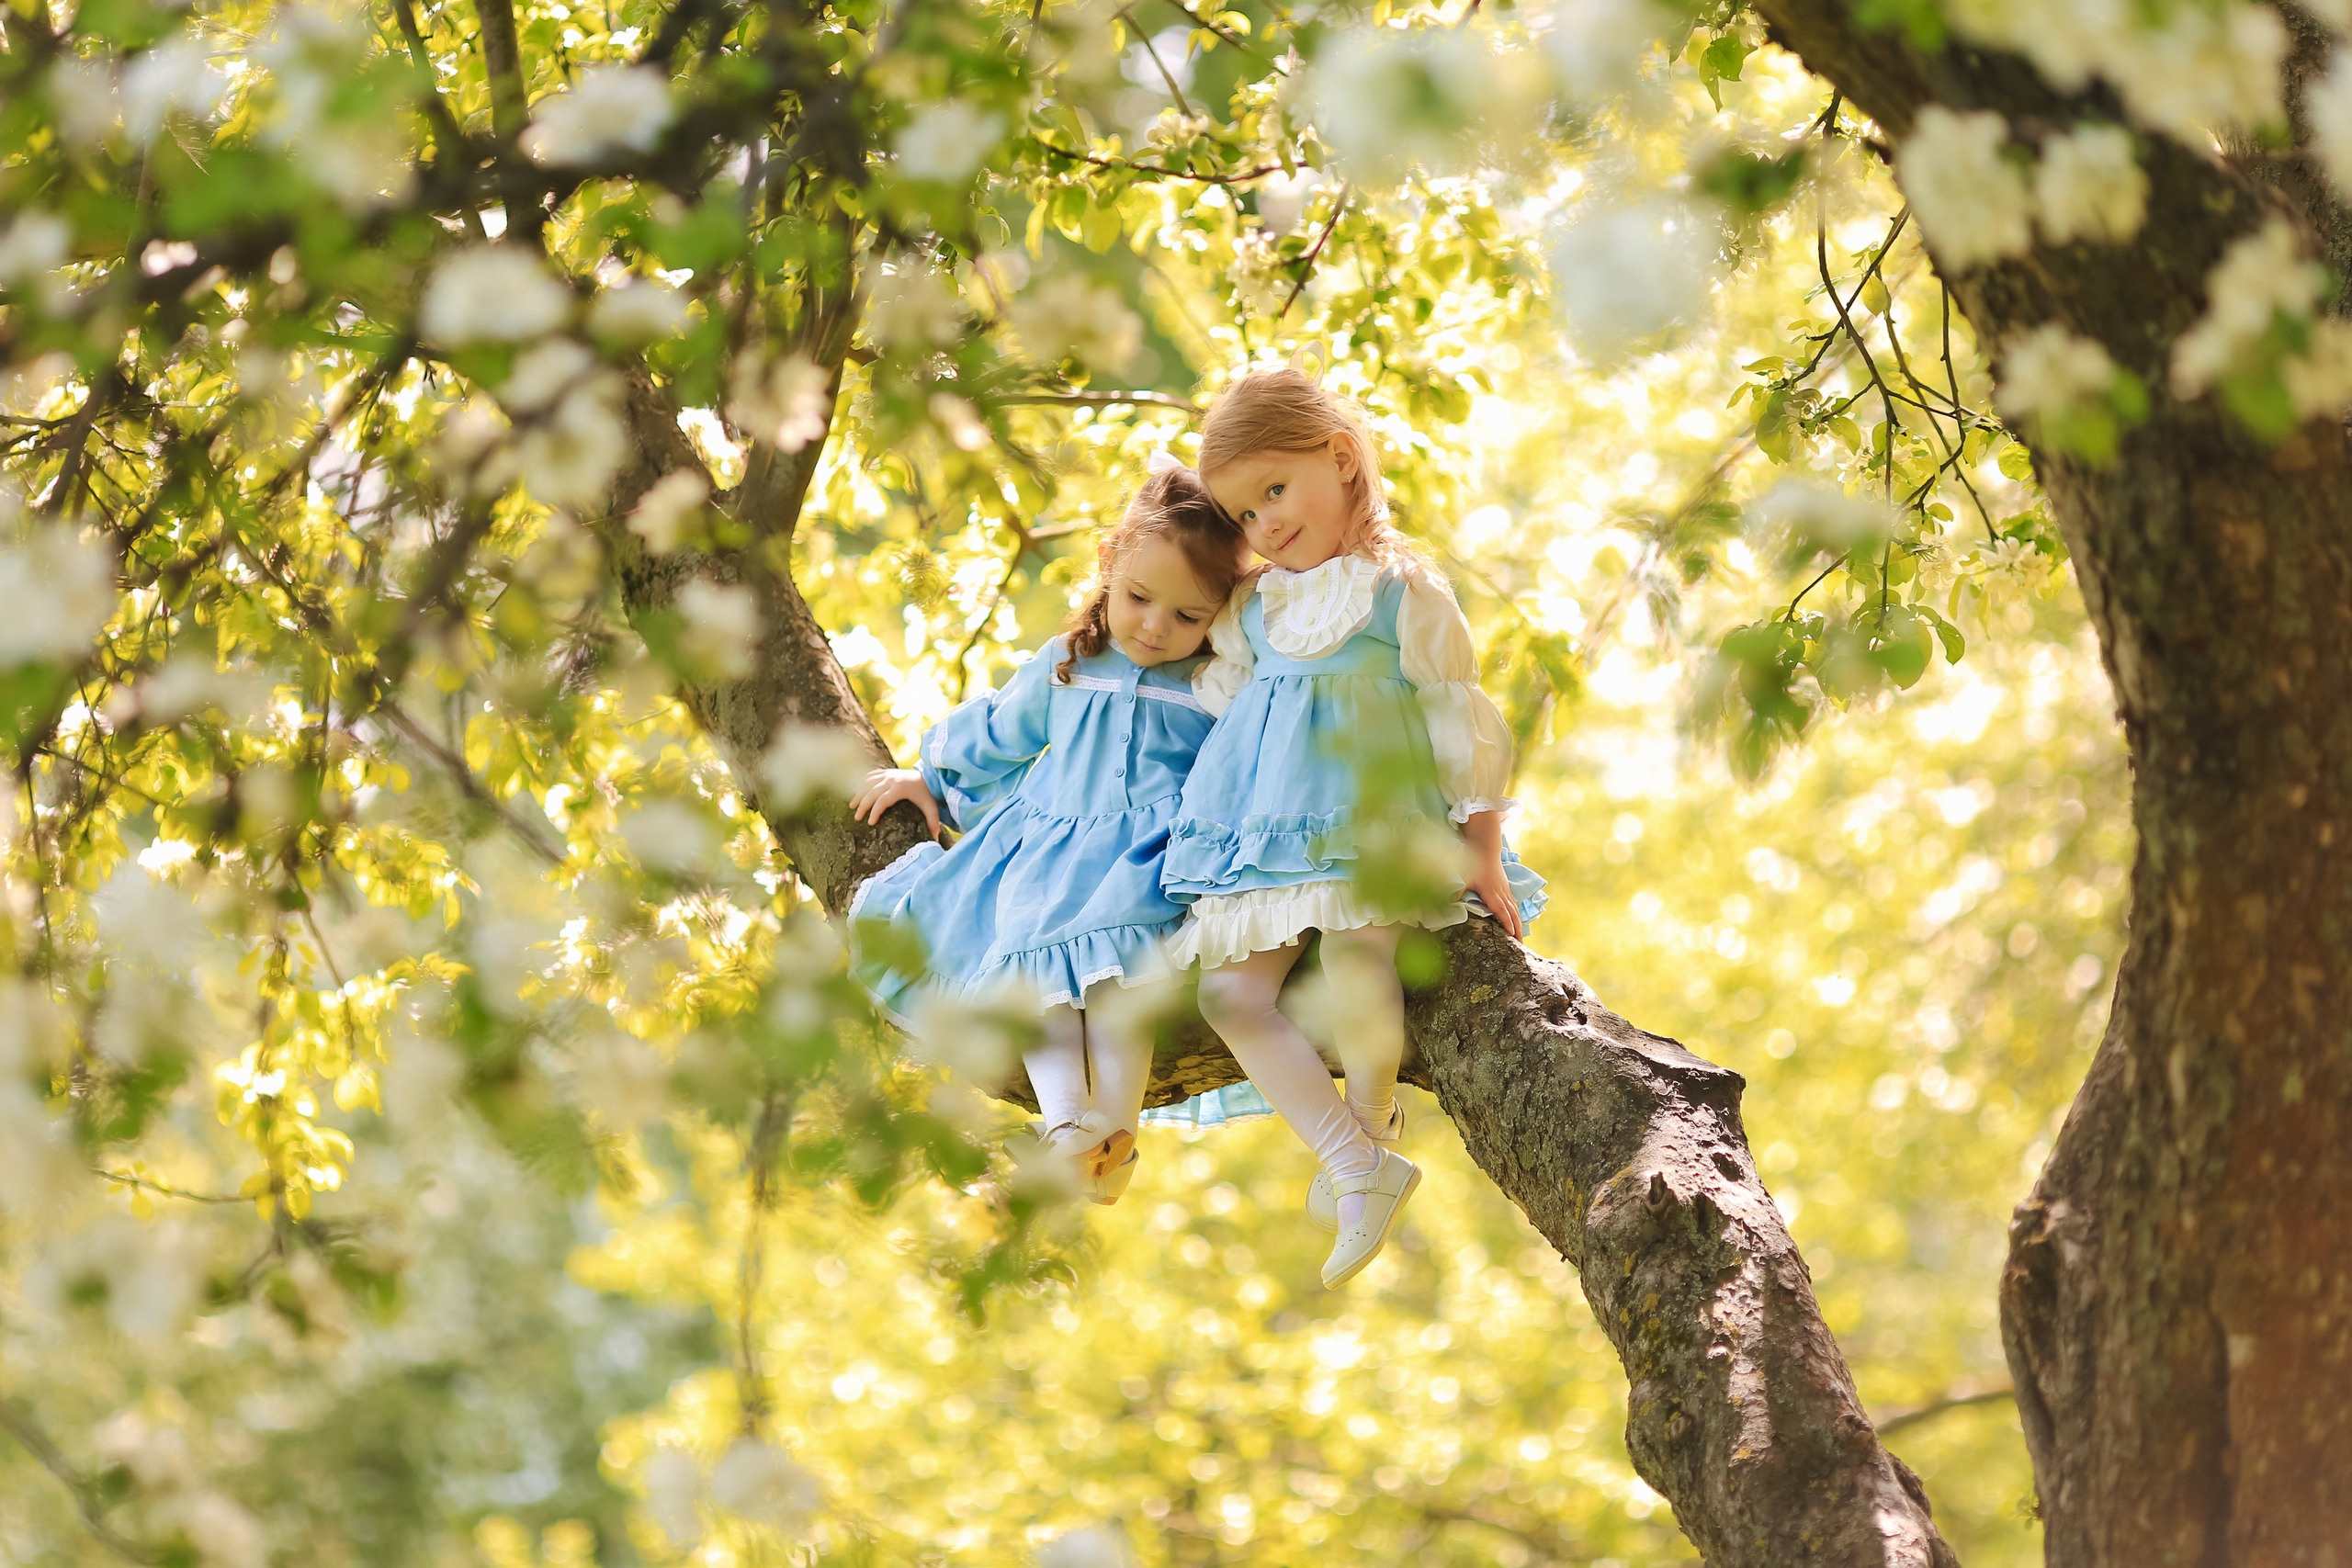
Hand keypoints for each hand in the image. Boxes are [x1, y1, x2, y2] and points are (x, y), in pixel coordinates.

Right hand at [851, 768, 940, 838]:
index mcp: (900, 788)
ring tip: (851, 806)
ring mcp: (887, 774)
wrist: (929, 776)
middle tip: (857, 818)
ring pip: (868, 783)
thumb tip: (934, 840)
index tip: (870, 823)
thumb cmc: (928, 794)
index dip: (875, 812)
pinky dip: (862, 783)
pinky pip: (870, 776)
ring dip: (859, 794)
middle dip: (862, 805)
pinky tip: (856, 791)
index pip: (882, 801)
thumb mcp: (932, 808)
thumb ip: (933, 822)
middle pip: (871, 792)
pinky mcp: (886, 772)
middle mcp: (891, 779)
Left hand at [1459, 809, 1523, 940]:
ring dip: (1519, 924)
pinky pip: (1514, 904)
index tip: (1512, 936)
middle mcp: (1501, 893)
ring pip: (1515, 910)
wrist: (1485, 848)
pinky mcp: (1506, 888)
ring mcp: (1505, 890)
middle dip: (1517, 930)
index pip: (1501, 911)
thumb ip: (1455, 891)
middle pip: (1512, 914)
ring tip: (1521, 938)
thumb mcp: (1463, 877)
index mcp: (1491, 892)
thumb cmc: (1473, 863)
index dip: (1507, 924)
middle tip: (1521, 946)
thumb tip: (1447, 904)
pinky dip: (1517, 915)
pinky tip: (1518, 921)